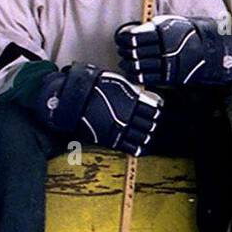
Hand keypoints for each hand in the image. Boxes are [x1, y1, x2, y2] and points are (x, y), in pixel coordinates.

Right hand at [36, 63, 162, 156]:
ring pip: (142, 136)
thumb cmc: (92, 87)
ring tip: (148, 137)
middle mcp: (130, 116)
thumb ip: (130, 89)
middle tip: (153, 126)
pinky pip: (130, 147)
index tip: (157, 114)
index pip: (153, 110)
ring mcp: (122, 129)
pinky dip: (137, 148)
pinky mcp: (113, 140)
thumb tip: (140, 93)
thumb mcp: (115, 83)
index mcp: (133, 101)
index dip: (156, 113)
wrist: (74, 100)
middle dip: (152, 125)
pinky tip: (140, 148)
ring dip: (147, 136)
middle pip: (150, 124)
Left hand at [114, 14, 231, 86]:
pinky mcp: (169, 77)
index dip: (123, 38)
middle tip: (122, 50)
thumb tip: (133, 30)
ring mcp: (167, 64)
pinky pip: (147, 78)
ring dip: (128, 64)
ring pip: (139, 66)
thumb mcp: (173, 22)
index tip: (120, 38)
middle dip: (124, 51)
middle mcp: (165, 48)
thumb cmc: (191, 34)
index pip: (135, 37)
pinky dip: (136, 75)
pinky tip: (133, 72)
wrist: (212, 52)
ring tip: (126, 61)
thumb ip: (154, 26)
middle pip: (134, 52)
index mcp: (164, 32)